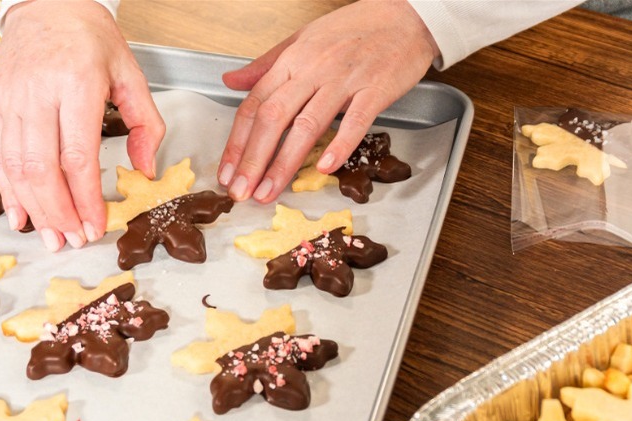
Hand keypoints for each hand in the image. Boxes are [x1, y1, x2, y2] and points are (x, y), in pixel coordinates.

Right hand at [0, 0, 164, 250]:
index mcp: (78, 86)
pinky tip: (21, 213)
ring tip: (51, 237)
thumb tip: (146, 170)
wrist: (49, 5)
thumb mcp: (132, 75)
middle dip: (59, 212)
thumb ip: (144, 124)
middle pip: (43, 168)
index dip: (85, 198)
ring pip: (17, 166)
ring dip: (34, 208)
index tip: (95, 225)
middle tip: (73, 241)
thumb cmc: (93, 40)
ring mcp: (12, 100)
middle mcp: (39, 94)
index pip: (78, 155)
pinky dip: (8, 189)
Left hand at [217, 0, 438, 202]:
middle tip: (241, 192)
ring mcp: (344, 81)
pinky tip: (323, 168)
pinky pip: (354, 121)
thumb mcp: (303, 38)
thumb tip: (232, 81)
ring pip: (307, 126)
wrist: (404, 15)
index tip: (227, 171)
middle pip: (273, 119)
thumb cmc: (356, 27)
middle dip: (253, 160)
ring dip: (284, 164)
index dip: (237, 142)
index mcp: (293, 60)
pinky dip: (339, 146)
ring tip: (269, 191)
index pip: (255, 104)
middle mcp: (313, 70)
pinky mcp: (375, 90)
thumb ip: (267, 64)